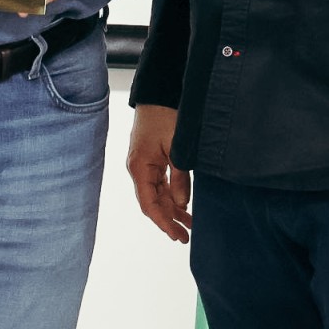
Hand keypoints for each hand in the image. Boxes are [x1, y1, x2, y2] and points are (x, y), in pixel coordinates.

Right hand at [126, 105, 191, 243]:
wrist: (158, 93)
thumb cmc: (165, 115)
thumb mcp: (177, 148)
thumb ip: (180, 178)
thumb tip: (183, 204)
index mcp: (139, 167)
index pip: (149, 204)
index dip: (163, 223)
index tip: (177, 236)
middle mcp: (139, 168)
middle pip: (152, 202)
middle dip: (169, 219)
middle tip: (186, 235)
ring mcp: (144, 163)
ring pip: (157, 193)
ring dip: (172, 208)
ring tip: (189, 222)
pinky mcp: (152, 157)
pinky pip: (160, 182)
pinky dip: (171, 194)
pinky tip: (183, 202)